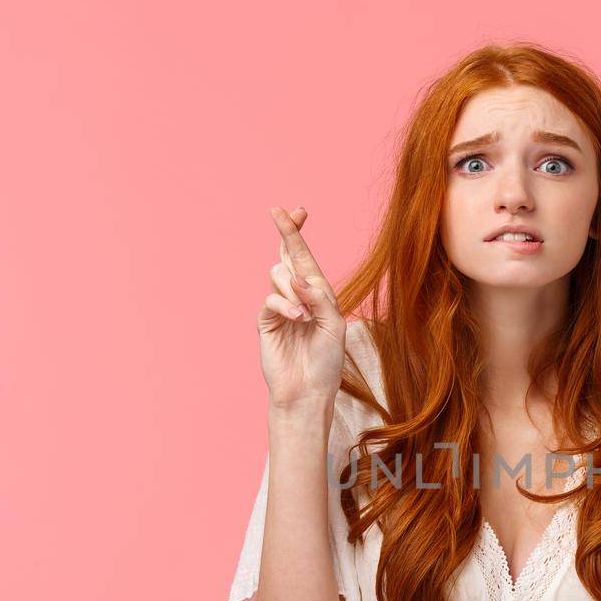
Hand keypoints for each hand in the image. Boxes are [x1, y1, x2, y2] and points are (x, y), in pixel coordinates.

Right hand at [258, 206, 347, 410]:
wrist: (308, 390)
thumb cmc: (326, 361)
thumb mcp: (334, 325)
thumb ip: (319, 298)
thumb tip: (297, 277)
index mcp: (317, 294)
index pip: (305, 258)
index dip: (299, 233)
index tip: (298, 210)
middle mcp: (297, 296)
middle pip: (287, 255)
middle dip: (287, 233)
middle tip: (280, 212)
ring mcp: (280, 307)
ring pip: (279, 274)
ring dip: (294, 289)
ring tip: (305, 315)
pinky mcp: (266, 321)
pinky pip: (270, 299)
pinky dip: (286, 305)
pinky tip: (298, 318)